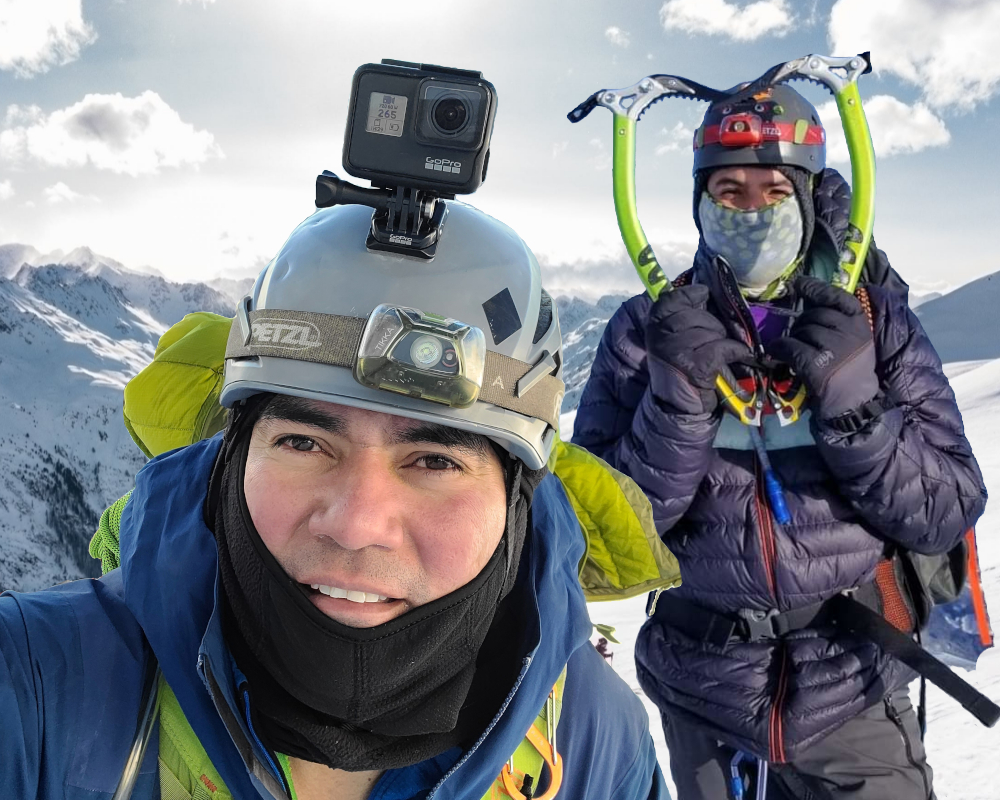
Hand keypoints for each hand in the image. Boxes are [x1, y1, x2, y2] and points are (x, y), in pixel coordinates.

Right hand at [645, 284, 752, 414]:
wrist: (677, 407)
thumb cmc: (680, 369)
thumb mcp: (671, 340)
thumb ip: (680, 317)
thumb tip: (703, 293)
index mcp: (654, 328)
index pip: (671, 299)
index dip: (690, 294)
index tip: (703, 294)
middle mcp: (661, 337)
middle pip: (697, 314)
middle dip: (712, 325)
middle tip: (711, 339)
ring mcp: (677, 352)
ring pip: (712, 330)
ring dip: (722, 340)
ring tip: (716, 353)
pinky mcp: (696, 366)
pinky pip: (723, 347)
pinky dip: (735, 351)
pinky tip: (736, 355)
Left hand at [767, 275, 877, 419]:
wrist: (855, 404)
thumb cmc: (851, 372)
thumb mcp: (855, 342)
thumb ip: (839, 323)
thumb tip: (808, 304)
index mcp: (860, 324)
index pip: (838, 297)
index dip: (816, 288)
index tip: (799, 283)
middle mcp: (849, 331)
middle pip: (814, 315)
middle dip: (802, 323)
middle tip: (799, 337)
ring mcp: (834, 347)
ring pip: (801, 330)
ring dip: (792, 337)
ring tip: (793, 349)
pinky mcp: (817, 363)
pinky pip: (789, 347)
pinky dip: (779, 349)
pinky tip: (776, 353)